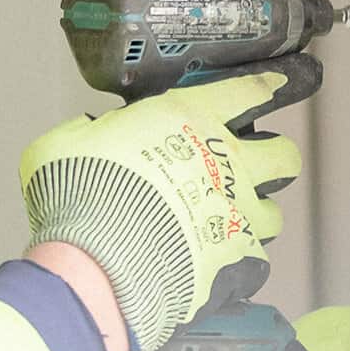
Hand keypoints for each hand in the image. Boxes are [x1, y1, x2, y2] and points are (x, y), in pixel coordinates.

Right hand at [18, 64, 304, 350]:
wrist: (96, 259)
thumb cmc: (79, 193)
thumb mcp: (66, 142)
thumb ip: (89, 133)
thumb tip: (89, 134)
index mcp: (188, 119)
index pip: (245, 91)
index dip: (264, 86)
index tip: (276, 85)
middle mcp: (224, 163)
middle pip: (283, 154)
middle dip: (274, 158)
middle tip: (250, 167)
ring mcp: (235, 213)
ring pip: (273, 213)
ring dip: (255, 216)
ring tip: (229, 223)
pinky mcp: (234, 260)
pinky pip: (254, 260)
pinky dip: (238, 263)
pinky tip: (216, 264)